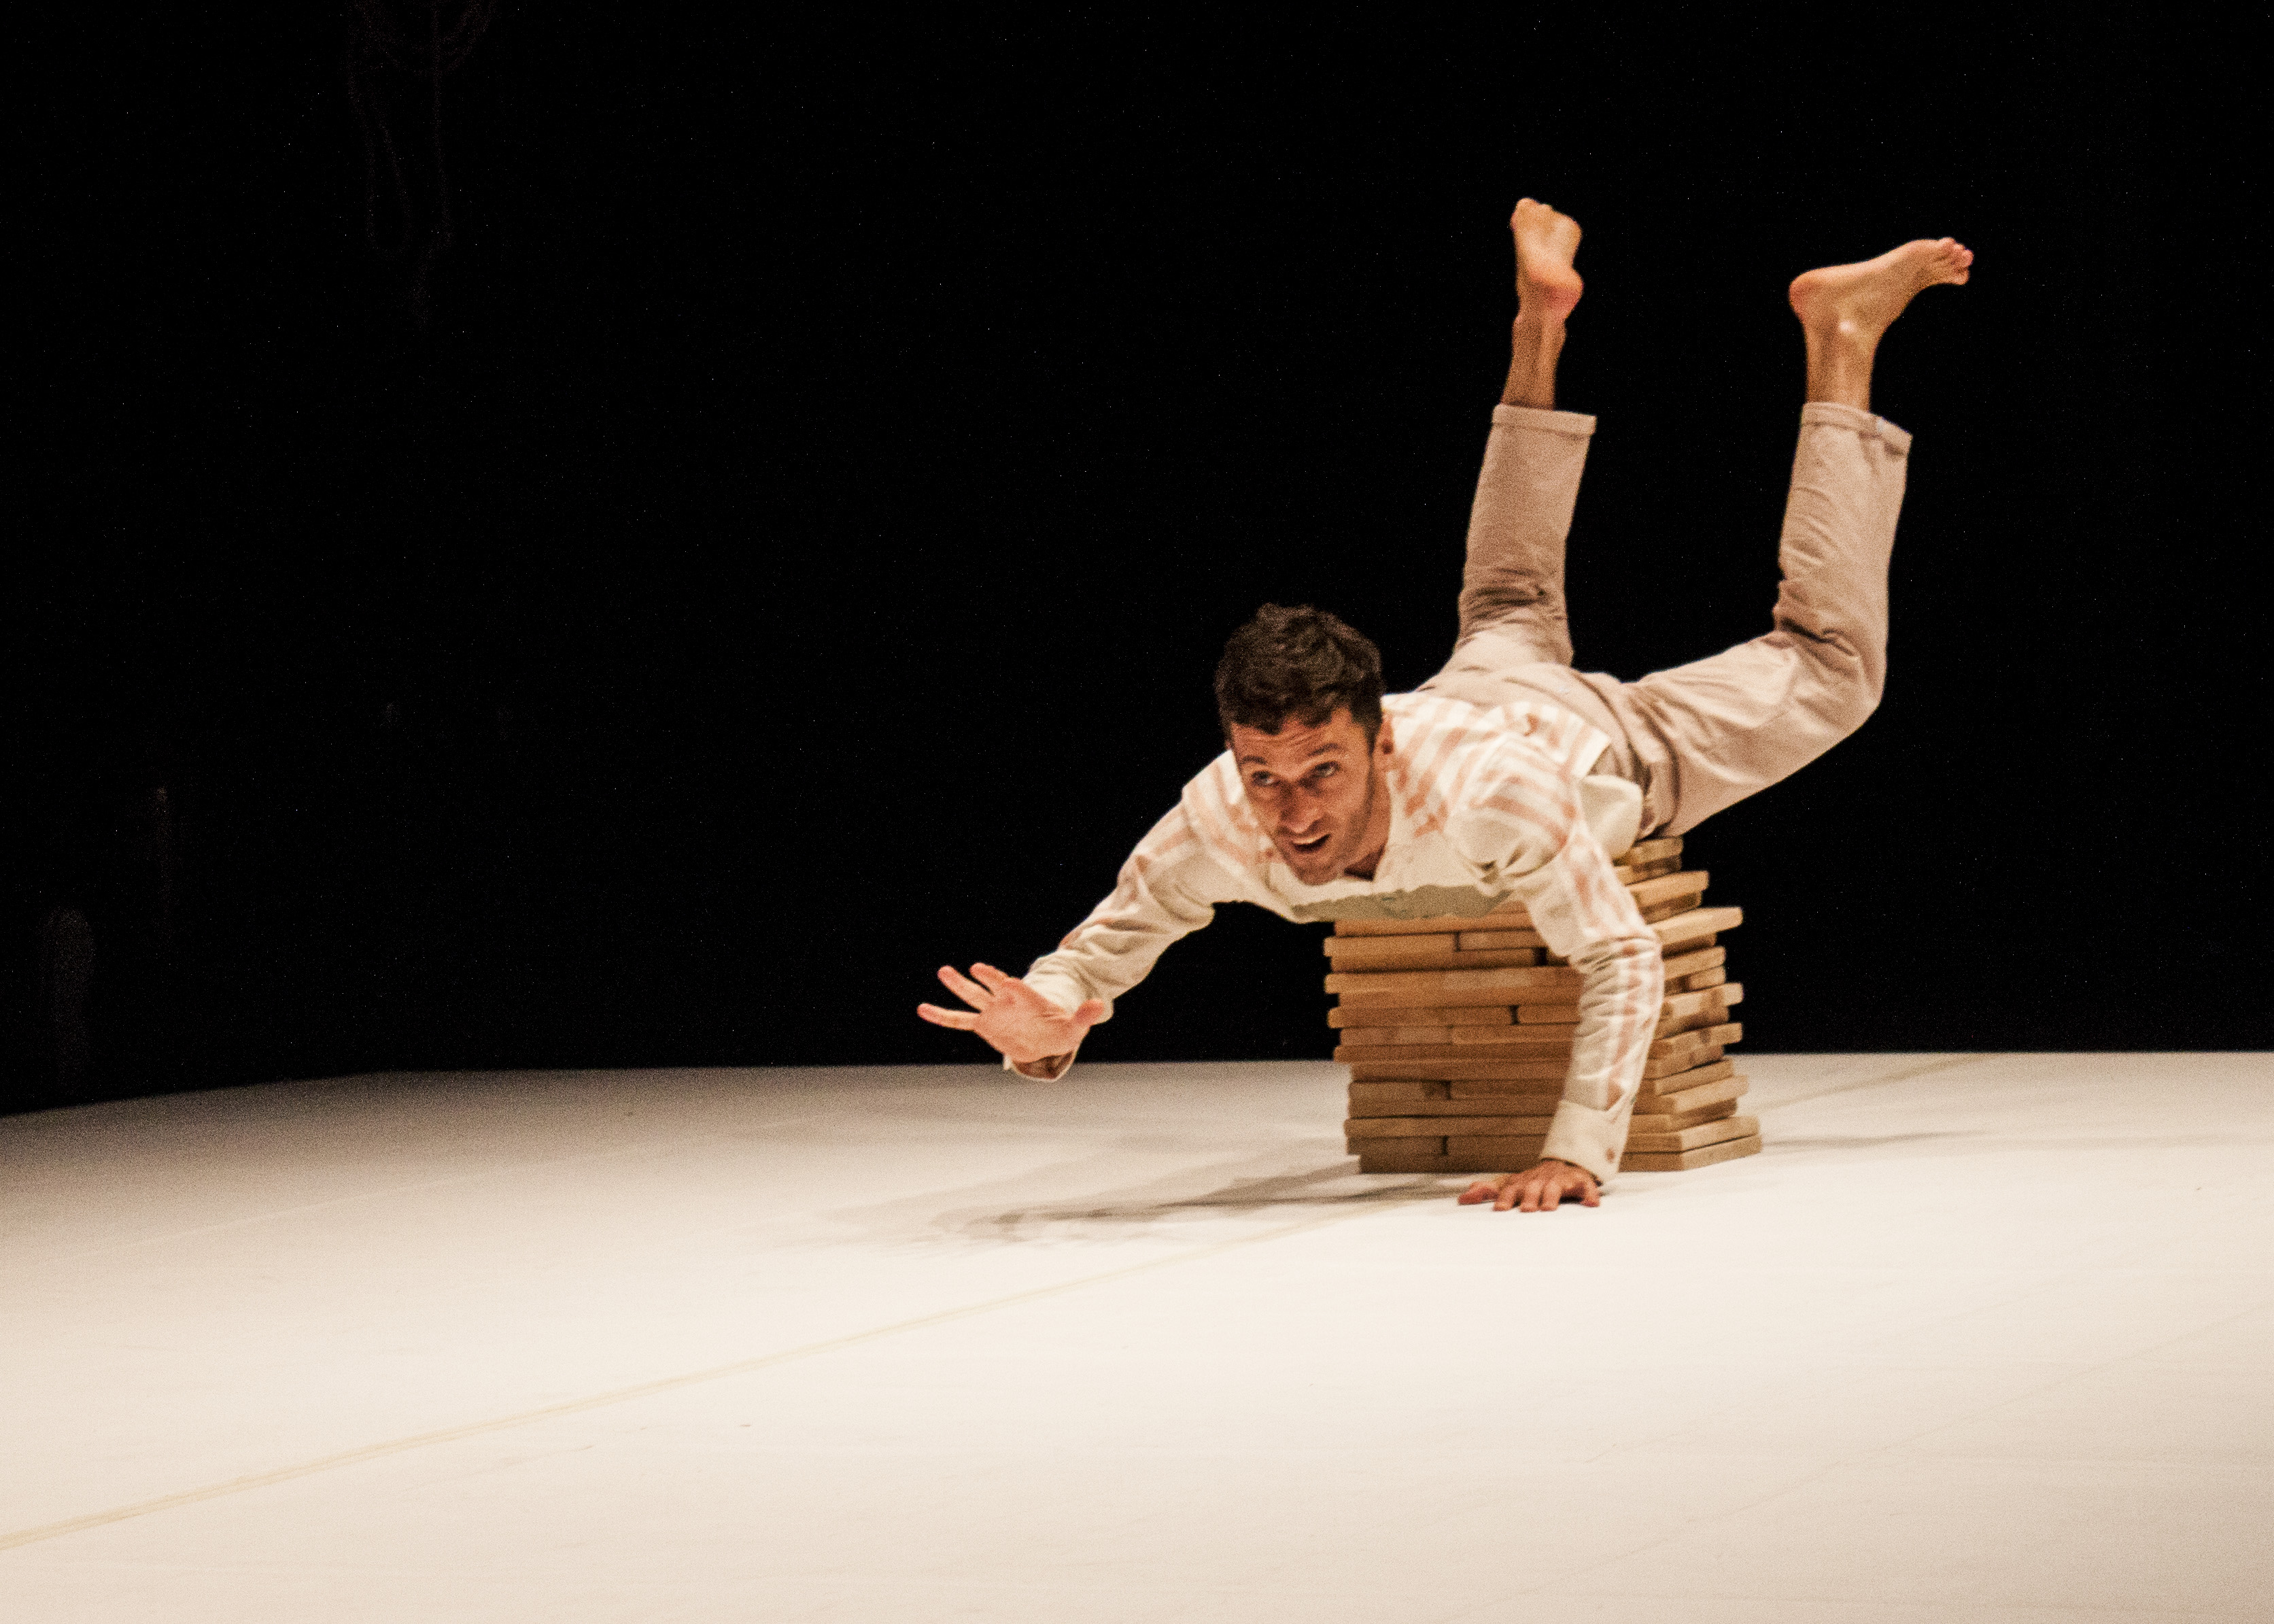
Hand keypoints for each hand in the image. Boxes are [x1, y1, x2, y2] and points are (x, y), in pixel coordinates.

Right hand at [917, 963, 1105, 1067]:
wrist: (1045, 1040)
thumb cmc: (1060, 1030)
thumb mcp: (1074, 1027)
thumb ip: (1084, 1016)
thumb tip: (1098, 1006)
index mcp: (1027, 998)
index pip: (1018, 989)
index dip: (1013, 987)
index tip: (1007, 983)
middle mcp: (1007, 1001)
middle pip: (993, 987)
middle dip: (985, 978)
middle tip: (971, 967)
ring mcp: (993, 1011)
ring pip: (972, 997)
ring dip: (958, 986)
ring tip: (943, 971)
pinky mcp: (983, 1025)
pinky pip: (959, 1020)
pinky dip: (941, 1015)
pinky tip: (923, 1009)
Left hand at [1457, 1158, 1600, 1212]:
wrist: (1563, 1163)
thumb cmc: (1532, 1181)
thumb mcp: (1509, 1183)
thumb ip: (1487, 1190)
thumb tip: (1463, 1198)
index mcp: (1522, 1182)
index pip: (1510, 1188)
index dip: (1504, 1198)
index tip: (1498, 1209)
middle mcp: (1540, 1180)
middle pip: (1532, 1187)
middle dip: (1529, 1197)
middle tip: (1526, 1210)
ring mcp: (1560, 1180)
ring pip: (1556, 1187)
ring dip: (1552, 1197)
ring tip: (1549, 1209)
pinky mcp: (1581, 1182)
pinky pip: (1587, 1188)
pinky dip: (1589, 1194)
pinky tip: (1590, 1204)